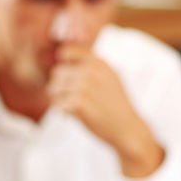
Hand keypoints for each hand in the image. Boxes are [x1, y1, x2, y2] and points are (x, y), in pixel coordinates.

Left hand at [47, 44, 163, 177]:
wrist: (127, 128)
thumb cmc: (115, 105)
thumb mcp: (110, 77)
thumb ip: (91, 65)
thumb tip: (62, 54)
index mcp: (98, 62)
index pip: (67, 52)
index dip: (63, 66)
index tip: (67, 79)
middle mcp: (91, 71)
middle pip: (57, 73)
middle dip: (58, 87)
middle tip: (67, 99)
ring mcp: (85, 87)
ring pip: (53, 89)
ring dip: (58, 100)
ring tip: (69, 107)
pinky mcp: (79, 104)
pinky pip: (57, 104)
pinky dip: (61, 112)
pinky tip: (70, 116)